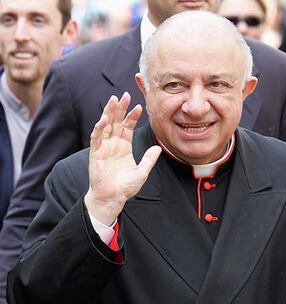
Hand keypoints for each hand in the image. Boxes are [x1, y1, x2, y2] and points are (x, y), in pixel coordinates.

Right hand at [85, 92, 161, 224]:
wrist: (112, 198)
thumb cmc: (125, 186)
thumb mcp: (142, 171)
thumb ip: (149, 159)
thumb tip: (159, 149)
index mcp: (124, 146)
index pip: (128, 127)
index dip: (132, 116)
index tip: (139, 106)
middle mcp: (113, 144)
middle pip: (116, 122)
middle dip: (120, 108)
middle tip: (125, 95)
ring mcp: (104, 147)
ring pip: (105, 126)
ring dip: (109, 113)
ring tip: (114, 100)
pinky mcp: (96, 153)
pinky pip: (96, 138)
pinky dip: (99, 128)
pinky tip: (104, 119)